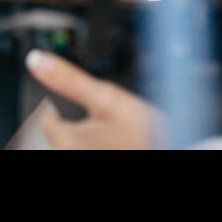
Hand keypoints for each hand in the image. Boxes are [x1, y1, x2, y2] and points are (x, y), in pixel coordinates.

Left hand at [24, 50, 163, 148]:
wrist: (184, 151)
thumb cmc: (149, 139)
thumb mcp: (110, 99)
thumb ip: (70, 80)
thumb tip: (37, 60)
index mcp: (66, 141)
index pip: (49, 119)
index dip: (70, 107)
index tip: (93, 108)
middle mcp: (69, 154)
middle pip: (66, 135)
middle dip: (85, 126)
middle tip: (115, 125)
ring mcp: (85, 160)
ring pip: (84, 145)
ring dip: (97, 140)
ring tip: (125, 139)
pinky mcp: (95, 161)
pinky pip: (96, 150)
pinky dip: (105, 147)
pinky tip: (126, 146)